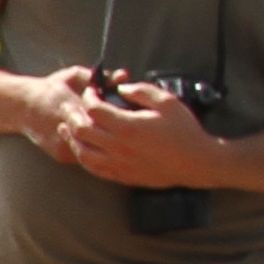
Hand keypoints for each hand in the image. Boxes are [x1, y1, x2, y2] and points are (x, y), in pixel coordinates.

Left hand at [59, 80, 221, 187]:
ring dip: (71, 138)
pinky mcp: (121, 175)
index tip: (92, 91)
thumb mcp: (168, 102)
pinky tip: (81, 149)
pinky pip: (93, 168)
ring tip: (66, 127)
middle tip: (72, 106)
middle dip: (74, 115)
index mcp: (128, 126)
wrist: (197, 163)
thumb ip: (142, 91)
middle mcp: (118, 146)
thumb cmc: (185, 131)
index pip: (95, 109)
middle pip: (82, 130)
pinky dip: (82, 156)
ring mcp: (118, 163)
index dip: (89, 97)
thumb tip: (120, 88)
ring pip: (82, 152)